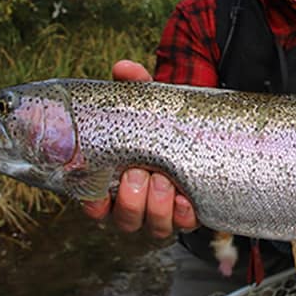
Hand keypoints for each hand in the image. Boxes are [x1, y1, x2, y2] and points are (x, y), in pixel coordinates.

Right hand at [80, 60, 199, 237]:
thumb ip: (135, 86)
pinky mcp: (189, 213)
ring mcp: (163, 211)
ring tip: (164, 180)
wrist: (201, 130)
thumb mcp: (150, 104)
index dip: (93, 205)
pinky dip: (183, 214)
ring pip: (154, 227)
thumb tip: (124, 68)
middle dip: (131, 201)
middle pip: (125, 220)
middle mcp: (137, 203)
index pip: (94, 206)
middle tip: (140, 173)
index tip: (99, 193)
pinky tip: (186, 199)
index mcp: (115, 182)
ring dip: (157, 207)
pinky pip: (184, 224)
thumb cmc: (163, 122)